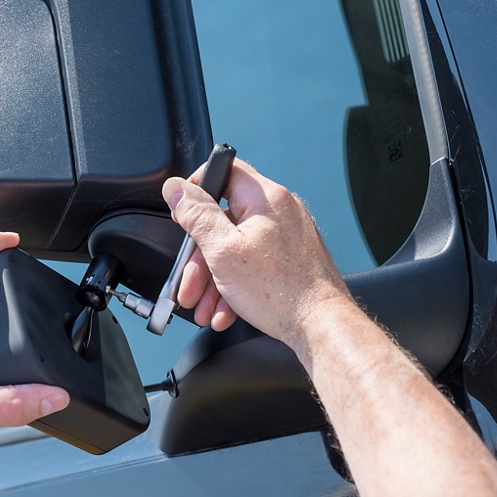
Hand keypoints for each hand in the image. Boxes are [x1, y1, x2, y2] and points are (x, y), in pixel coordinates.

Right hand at [161, 159, 350, 350]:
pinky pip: (253, 266)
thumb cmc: (280, 291)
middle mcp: (280, 212)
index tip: (182, 212)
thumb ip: (197, 216)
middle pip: (224, 222)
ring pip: (236, 249)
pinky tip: (225, 312)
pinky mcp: (291, 260)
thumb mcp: (223, 250)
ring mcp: (287, 237)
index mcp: (265, 199)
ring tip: (204, 308)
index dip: (197, 188)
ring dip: (214, 281)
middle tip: (188, 284)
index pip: (225, 170)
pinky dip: (235, 287)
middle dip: (200, 259)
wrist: (320, 327)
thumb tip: (176, 188)